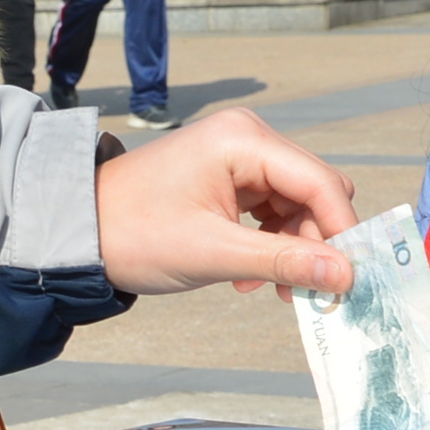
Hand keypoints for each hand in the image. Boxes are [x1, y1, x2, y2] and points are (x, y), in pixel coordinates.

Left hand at [94, 106, 358, 296]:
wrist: (78, 232)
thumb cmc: (134, 234)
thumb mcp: (214, 253)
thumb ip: (284, 262)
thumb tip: (346, 276)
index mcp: (244, 140)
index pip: (320, 183)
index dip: (341, 232)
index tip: (350, 279)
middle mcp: (247, 137)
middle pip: (313, 192)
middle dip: (314, 243)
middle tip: (306, 291)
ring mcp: (237, 156)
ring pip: (295, 205)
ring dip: (290, 249)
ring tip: (267, 287)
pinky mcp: (228, 177)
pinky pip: (270, 210)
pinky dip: (268, 244)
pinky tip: (247, 275)